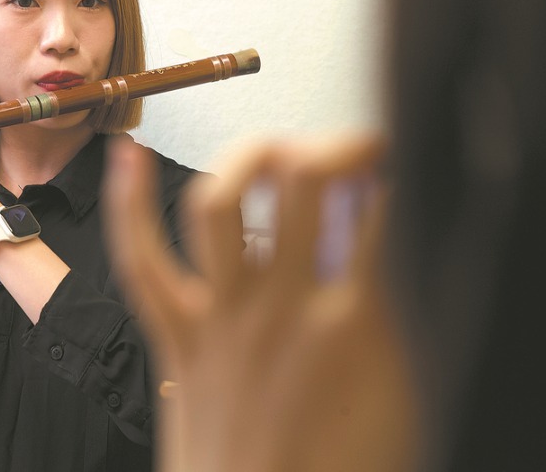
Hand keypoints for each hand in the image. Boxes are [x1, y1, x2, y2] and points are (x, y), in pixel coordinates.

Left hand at [102, 135, 416, 471]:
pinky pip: (143, 261)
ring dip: (248, 157)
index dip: (400, 164)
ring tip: (273, 150)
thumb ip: (411, 326)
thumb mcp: (412, 401)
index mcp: (360, 323)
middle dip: (332, 143)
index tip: (406, 160)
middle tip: (349, 151)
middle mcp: (286, 305)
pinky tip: (129, 158)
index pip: (386, 206)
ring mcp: (225, 317)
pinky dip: (131, 205)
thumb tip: (417, 266)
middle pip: (306, 178)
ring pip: (223, 202)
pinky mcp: (180, 338)